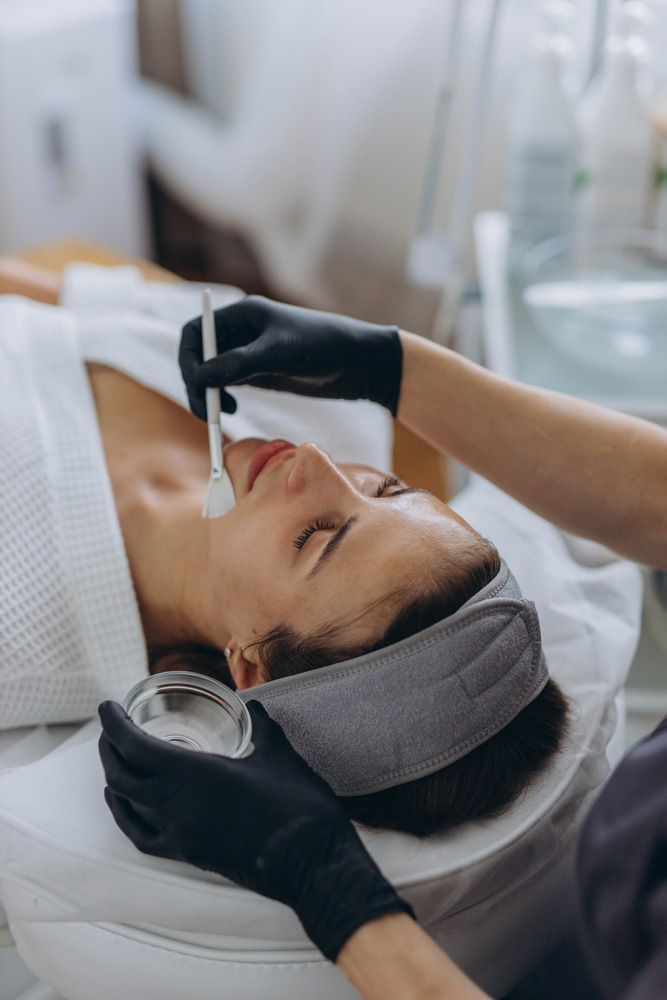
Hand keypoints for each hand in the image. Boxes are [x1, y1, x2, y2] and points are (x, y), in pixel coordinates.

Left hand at [98, 700, 411, 960]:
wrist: (312, 862)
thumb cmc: (299, 804)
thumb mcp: (279, 753)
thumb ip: (261, 725)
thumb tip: (251, 704)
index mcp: (195, 774)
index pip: (135, 746)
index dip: (114, 724)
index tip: (108, 706)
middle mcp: (178, 806)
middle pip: (122, 775)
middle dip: (109, 748)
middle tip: (112, 726)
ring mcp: (181, 835)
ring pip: (127, 806)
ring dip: (114, 779)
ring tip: (115, 759)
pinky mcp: (190, 854)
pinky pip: (142, 836)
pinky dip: (126, 816)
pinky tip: (127, 804)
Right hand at [179, 295, 401, 417]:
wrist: (358, 363)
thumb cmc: (322, 346)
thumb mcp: (277, 353)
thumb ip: (237, 364)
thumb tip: (199, 378)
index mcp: (242, 314)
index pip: (195, 333)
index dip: (188, 359)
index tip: (196, 385)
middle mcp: (241, 331)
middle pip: (199, 356)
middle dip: (197, 382)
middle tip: (206, 411)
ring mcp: (248, 353)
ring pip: (211, 373)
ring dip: (208, 393)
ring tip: (220, 413)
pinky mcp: (259, 373)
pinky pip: (227, 384)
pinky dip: (222, 398)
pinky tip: (231, 409)